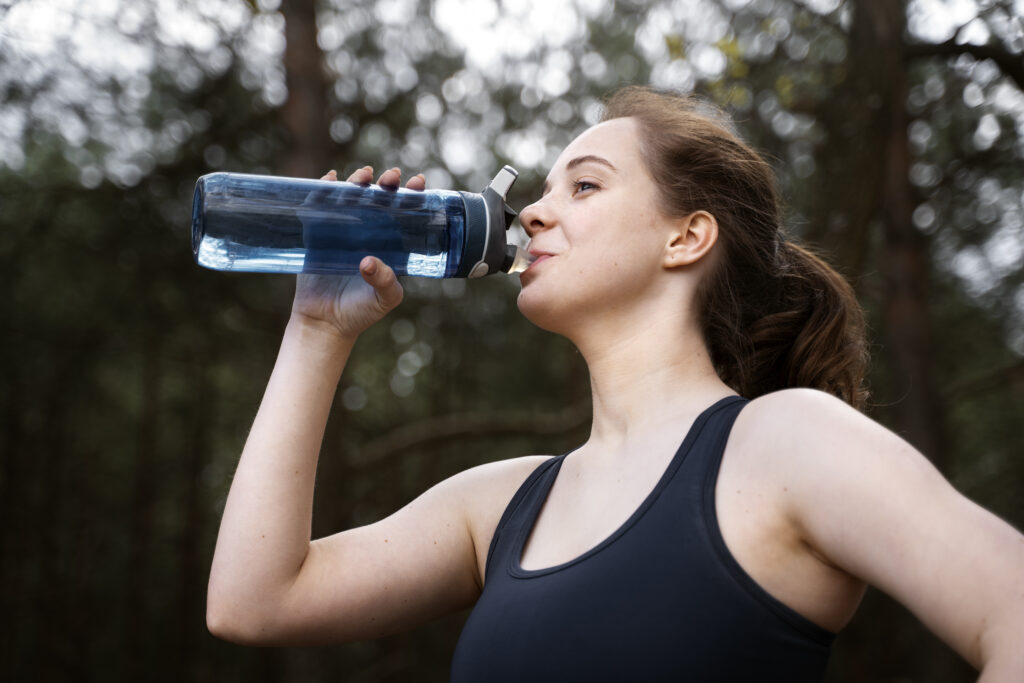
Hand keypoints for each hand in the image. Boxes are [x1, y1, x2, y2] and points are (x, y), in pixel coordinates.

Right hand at [291, 166, 426, 337]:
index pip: (405, 213)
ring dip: (357, 182)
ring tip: (364, 175)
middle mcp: (368, 233)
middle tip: (392, 176)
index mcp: (390, 244)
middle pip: (379, 198)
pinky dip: (323, 190)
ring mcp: (342, 231)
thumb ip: (385, 282)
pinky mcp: (317, 234)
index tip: (418, 182)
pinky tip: (328, 179)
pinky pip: (320, 207)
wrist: (325, 323)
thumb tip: (369, 262)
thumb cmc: (361, 312)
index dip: (412, 195)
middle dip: (387, 183)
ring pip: (351, 197)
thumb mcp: (383, 300)